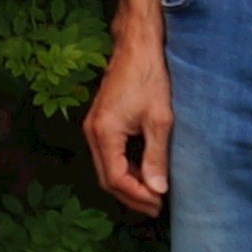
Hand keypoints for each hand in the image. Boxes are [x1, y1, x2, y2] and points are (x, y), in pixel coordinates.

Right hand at [82, 29, 171, 213]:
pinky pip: (108, 155)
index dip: (137, 196)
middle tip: (156, 206)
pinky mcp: (100, 122)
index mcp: (104, 133)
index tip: (159, 203)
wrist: (136, 45)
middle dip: (131, 196)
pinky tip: (144, 172)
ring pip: (106, 168)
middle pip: (106, 178)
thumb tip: (157, 190)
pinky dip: (125, 168)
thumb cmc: (149, 77)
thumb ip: (156, 156)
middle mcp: (92, 132)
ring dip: (128, 184)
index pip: (116, 178)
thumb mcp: (159, 119)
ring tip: (153, 194)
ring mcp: (93, 127)